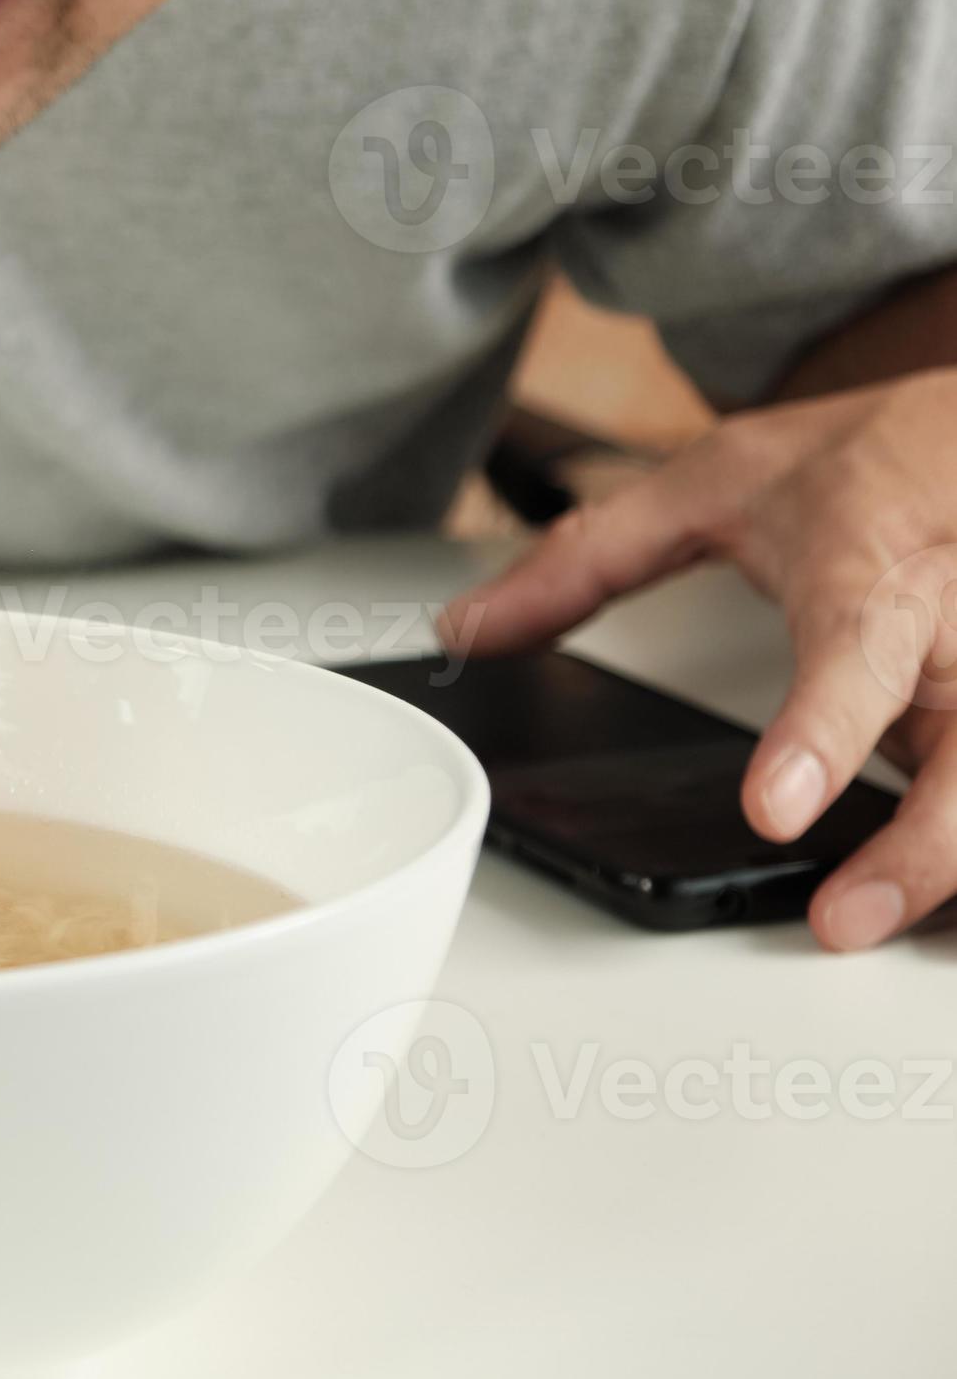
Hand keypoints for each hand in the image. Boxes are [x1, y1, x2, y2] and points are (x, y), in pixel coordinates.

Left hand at [440, 371, 956, 950]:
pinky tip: (928, 890)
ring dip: (948, 862)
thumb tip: (471, 626)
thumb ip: (588, 559)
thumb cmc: (868, 458)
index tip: (777, 810)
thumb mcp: (712, 481)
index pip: (852, 653)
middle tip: (840, 920)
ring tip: (866, 919)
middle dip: (921, 847)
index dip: (820, 736)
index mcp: (868, 565)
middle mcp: (956, 621)